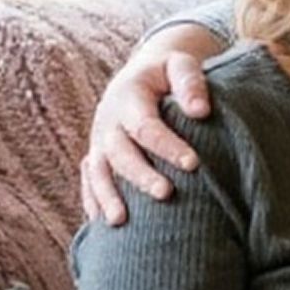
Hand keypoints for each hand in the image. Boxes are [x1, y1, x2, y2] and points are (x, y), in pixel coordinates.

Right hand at [80, 26, 224, 224]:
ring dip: (107, 196)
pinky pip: (89, 180)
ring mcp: (99, 141)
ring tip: (120, 221)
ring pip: (97, 171)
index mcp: (128, 96)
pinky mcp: (96, 156)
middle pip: (119, 152)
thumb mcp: (180, 65)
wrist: (142, 74)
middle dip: (140, 175)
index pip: (145, 125)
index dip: (167, 145)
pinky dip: (92, 200)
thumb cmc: (168, 73)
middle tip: (166, 193)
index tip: (193, 163)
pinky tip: (101, 224)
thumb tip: (200, 111)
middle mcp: (108, 121)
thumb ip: (190, 82)